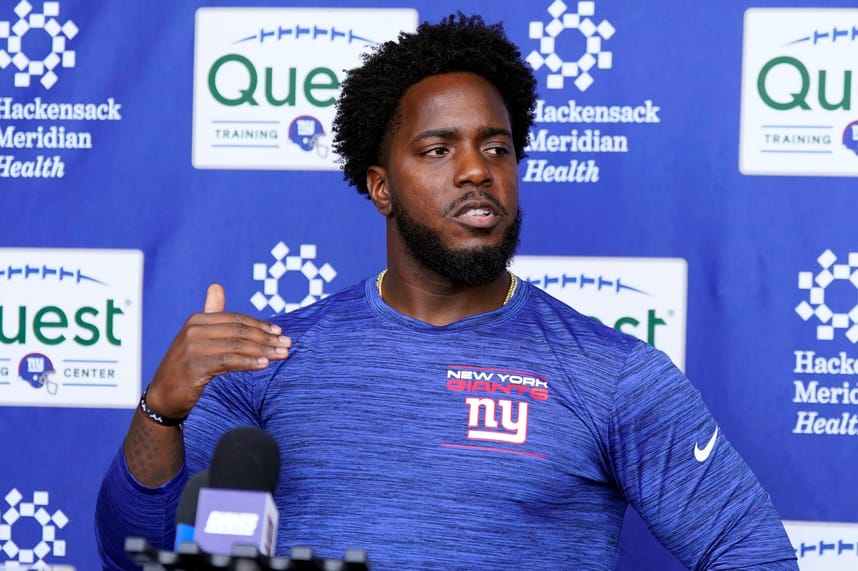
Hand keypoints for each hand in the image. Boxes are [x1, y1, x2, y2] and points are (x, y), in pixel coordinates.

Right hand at [143, 284, 290, 418]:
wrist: (164, 396)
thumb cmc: (186, 365)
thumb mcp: (197, 337)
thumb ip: (211, 313)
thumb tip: (216, 286)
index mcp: (197, 320)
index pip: (236, 319)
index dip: (260, 324)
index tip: (279, 331)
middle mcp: (194, 330)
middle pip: (239, 331)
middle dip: (267, 337)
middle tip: (287, 344)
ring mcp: (193, 348)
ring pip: (237, 346)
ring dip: (264, 350)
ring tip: (282, 354)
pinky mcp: (195, 366)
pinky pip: (229, 361)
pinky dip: (249, 362)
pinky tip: (264, 364)